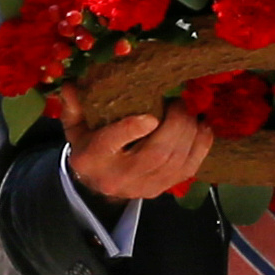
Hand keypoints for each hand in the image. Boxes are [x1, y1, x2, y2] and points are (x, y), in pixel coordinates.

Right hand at [60, 100, 215, 201]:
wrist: (99, 182)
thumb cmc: (89, 147)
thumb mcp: (75, 127)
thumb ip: (74, 106)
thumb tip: (73, 85)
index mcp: (92, 158)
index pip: (110, 143)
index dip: (131, 130)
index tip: (150, 116)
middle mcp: (118, 176)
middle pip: (154, 154)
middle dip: (174, 125)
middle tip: (177, 102)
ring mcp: (144, 186)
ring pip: (175, 162)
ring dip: (188, 132)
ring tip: (186, 110)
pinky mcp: (162, 188)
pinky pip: (189, 168)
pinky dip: (200, 145)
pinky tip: (201, 126)